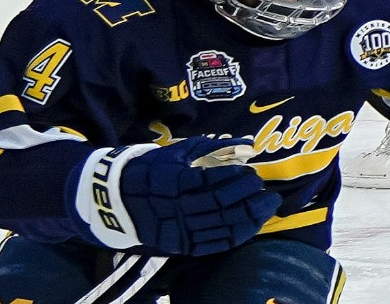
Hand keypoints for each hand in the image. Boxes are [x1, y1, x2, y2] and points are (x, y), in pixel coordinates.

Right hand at [120, 136, 280, 255]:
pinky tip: (253, 225)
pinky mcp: (183, 246)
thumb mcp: (178, 152)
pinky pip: (216, 244)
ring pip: (222, 227)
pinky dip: (238, 235)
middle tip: (266, 190)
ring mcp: (180, 229)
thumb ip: (213, 147)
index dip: (235, 178)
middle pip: (221, 205)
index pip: (212, 181)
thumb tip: (247, 144)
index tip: (251, 173)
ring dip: (250, 218)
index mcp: (175, 181)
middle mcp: (178, 207)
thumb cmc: (155, 170)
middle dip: (249, 197)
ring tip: (267, 206)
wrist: (122, 201)